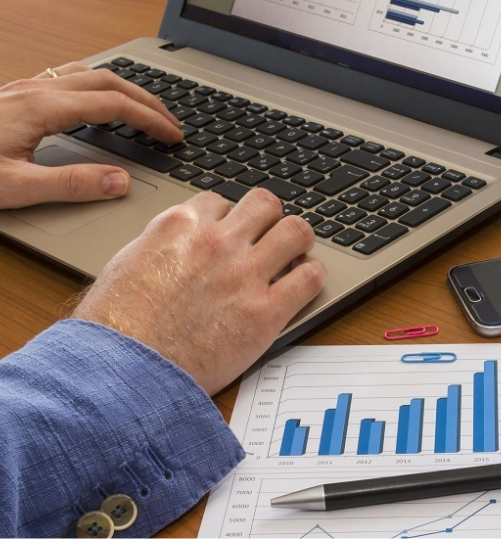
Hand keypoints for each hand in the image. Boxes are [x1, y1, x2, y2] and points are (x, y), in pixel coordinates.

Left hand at [0, 62, 182, 208]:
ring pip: (87, 74)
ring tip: (141, 109)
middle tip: (169, 123)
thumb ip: (70, 185)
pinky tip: (96, 101)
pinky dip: (95, 86)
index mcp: (41, 107)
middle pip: (107, 81)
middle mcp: (34, 89)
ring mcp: (23, 88)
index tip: (172, 135)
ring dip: (122, 89)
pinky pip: (66, 77)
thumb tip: (120, 182)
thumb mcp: (16, 186)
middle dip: (145, 100)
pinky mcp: (15, 94)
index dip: (150, 119)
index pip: (113, 104)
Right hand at [72, 189, 326, 395]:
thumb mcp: (125, 265)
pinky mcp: (267, 311)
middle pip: (265, 204)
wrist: (122, 371)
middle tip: (266, 239)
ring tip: (292, 256)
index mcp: (180, 227)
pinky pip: (310, 277)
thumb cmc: (115, 328)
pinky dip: (312, 276)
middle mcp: (217, 243)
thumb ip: (159, 246)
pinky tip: (302, 283)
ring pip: (296, 231)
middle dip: (267, 219)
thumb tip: (174, 243)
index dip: (226, 219)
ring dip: (297, 241)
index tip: (228, 234)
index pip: (219, 202)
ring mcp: (245, 274)